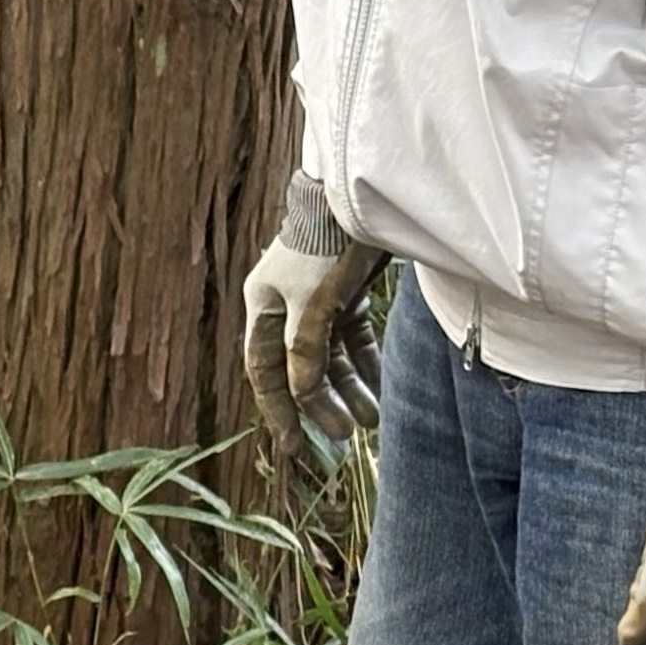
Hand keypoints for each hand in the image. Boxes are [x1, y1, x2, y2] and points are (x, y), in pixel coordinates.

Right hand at [245, 237, 387, 458]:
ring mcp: (318, 300)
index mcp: (264, 306)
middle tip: (343, 434)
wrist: (360, 196)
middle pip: (300, 367)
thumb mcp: (313, 303)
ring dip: (348, 388)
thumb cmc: (327, 246)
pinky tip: (381, 389)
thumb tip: (302, 395)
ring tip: (371, 419)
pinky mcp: (348, 293)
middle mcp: (286, 306)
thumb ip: (305, 352)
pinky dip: (365, 364)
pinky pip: (353, 341)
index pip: (265, 371)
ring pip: (330, 357)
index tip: (294, 447)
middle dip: (321, 403)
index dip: (279, 411)